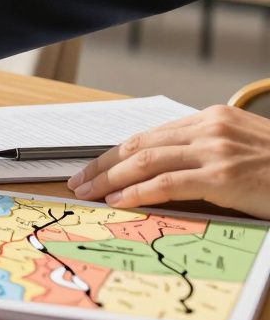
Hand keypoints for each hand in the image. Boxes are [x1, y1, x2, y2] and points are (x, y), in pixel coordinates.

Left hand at [67, 104, 269, 217]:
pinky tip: (119, 201)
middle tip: (78, 181)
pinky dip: (137, 192)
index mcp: (212, 118)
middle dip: (102, 164)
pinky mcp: (224, 176)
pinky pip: (167, 183)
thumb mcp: (242, 149)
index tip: (92, 167)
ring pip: (146, 161)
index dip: (115, 153)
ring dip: (110, 179)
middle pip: (139, 144)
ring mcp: (216, 151)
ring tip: (89, 193)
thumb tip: (162, 171)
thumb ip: (206, 152)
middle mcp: (210, 128)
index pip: (149, 135)